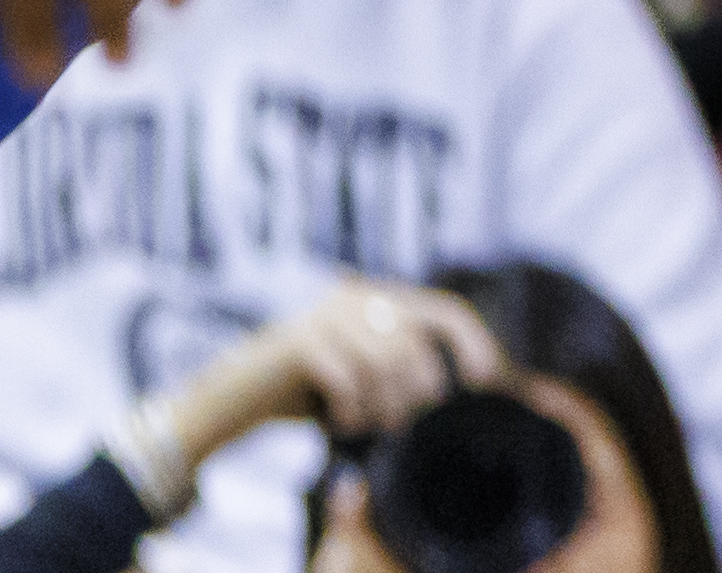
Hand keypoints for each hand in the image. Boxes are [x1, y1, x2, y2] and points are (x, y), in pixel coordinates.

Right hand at [157, 277, 502, 456]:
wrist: (236, 399)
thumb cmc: (311, 394)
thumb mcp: (369, 381)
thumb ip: (411, 377)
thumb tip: (476, 386)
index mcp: (382, 301)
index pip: (446, 311)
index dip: (473, 342)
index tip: (485, 380)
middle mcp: (359, 297)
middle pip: (417, 344)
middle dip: (415, 392)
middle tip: (396, 422)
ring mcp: (328, 314)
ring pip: (385, 362)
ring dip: (381, 406)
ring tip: (365, 423)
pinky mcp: (300, 339)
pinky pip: (347, 377)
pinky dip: (350, 409)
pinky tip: (340, 422)